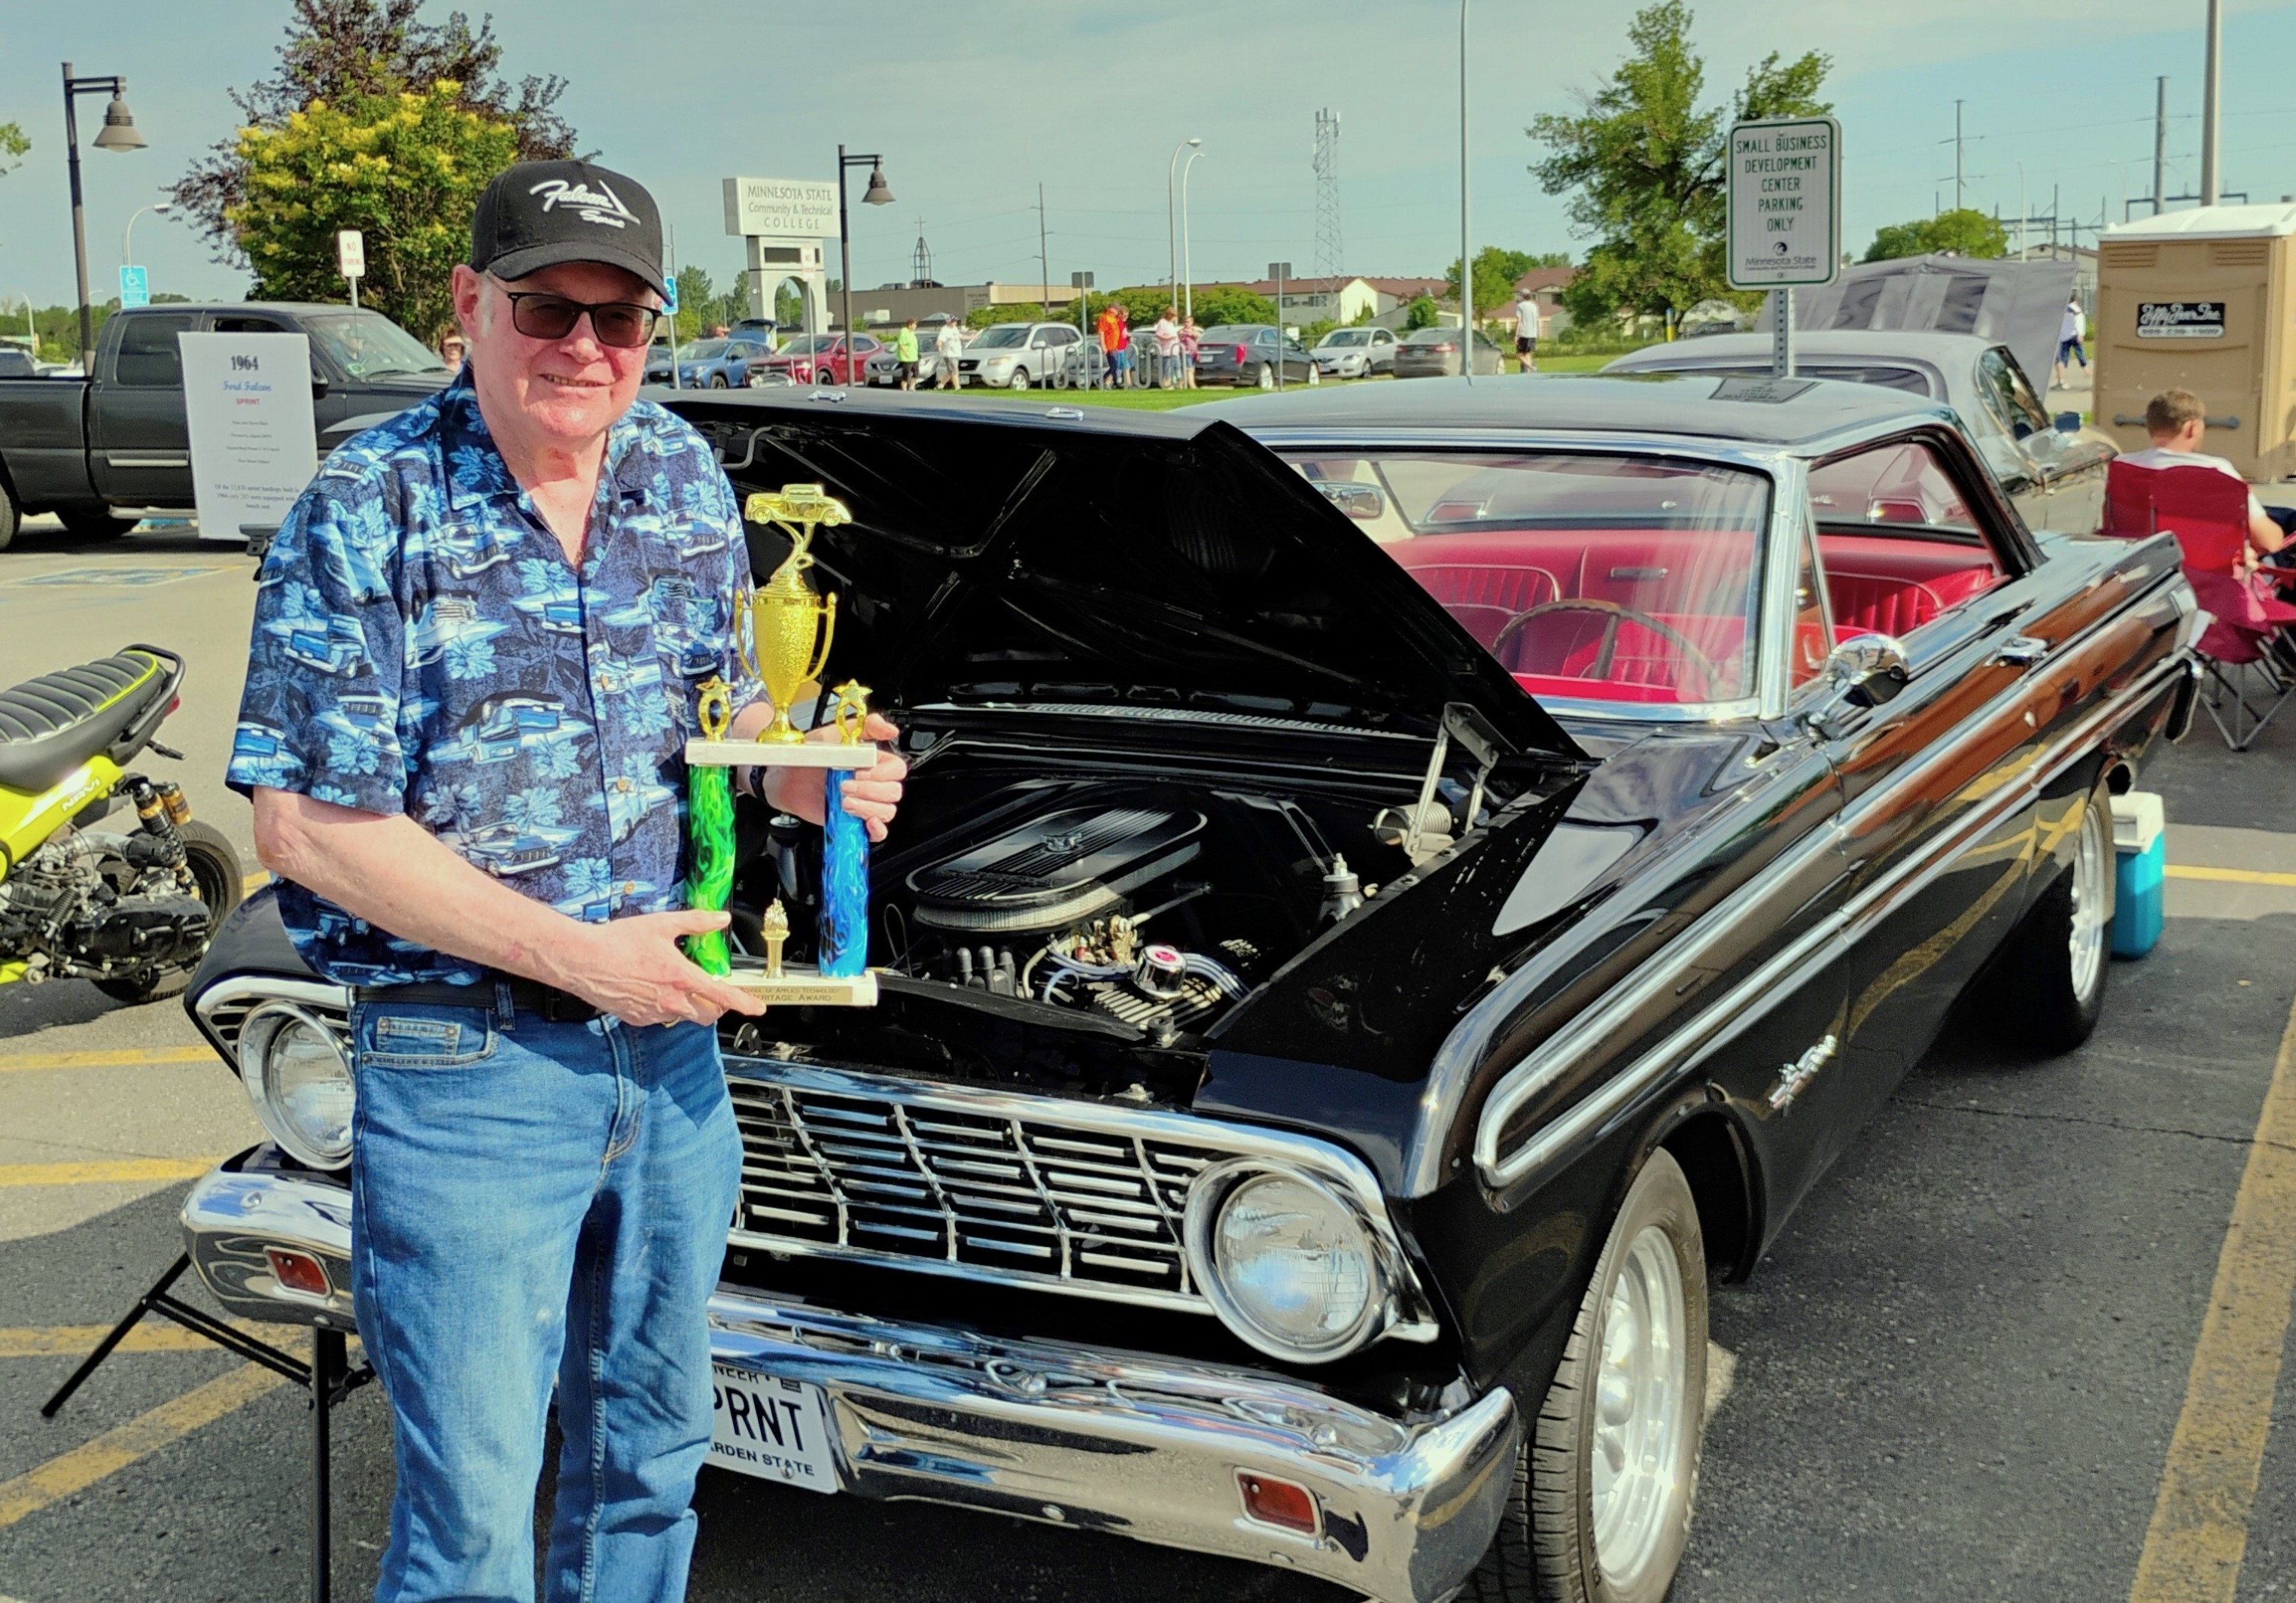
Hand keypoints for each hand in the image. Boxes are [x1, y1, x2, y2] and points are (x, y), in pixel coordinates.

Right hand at [555, 910, 766, 1027]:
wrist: (583, 960)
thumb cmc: (619, 941)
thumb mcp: (662, 925)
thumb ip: (696, 923)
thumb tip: (721, 919)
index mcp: (681, 978)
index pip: (722, 997)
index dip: (744, 1003)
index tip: (757, 1007)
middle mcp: (671, 1001)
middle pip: (707, 1014)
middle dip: (714, 1005)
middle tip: (709, 988)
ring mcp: (654, 1013)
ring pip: (683, 1016)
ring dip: (688, 1004)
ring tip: (673, 983)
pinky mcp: (638, 1019)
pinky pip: (660, 1017)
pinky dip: (664, 1006)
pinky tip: (651, 988)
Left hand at [762, 713, 908, 842]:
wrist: (786, 777)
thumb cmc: (810, 755)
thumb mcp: (838, 733)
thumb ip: (867, 726)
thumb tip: (891, 729)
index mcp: (874, 763)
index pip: (896, 770)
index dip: (882, 773)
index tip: (860, 771)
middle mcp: (872, 784)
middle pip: (893, 792)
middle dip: (869, 790)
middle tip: (845, 786)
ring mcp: (865, 804)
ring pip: (886, 811)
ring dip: (867, 807)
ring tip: (844, 801)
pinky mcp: (854, 822)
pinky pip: (878, 833)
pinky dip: (877, 830)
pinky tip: (867, 822)